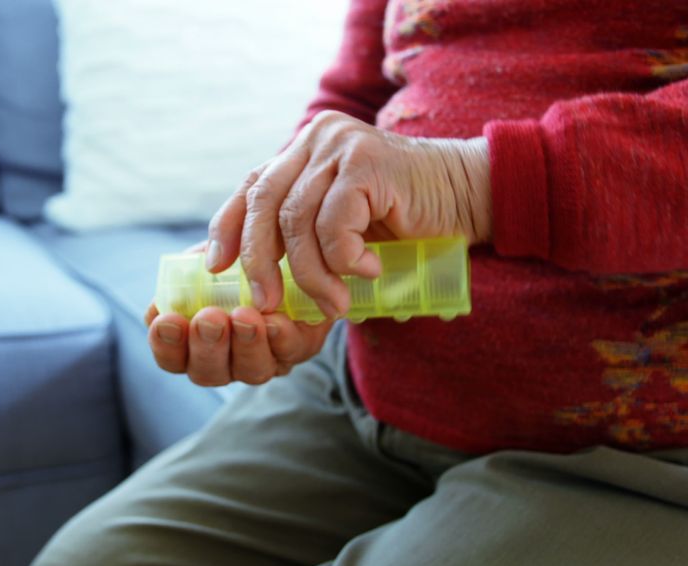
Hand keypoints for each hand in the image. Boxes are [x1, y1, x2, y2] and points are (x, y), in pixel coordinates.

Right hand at [145, 242, 333, 385]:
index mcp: (193, 339)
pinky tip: (275, 320)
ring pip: (252, 370)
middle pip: (208, 373)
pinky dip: (282, 338)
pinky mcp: (300, 347)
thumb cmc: (237, 249)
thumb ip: (190, 265)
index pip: (172, 357)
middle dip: (207, 347)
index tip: (167, 320)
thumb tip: (176, 284)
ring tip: (244, 315)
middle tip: (209, 319)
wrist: (288, 241)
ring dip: (246, 345)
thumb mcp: (209, 249)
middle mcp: (227, 357)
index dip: (166, 346)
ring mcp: (264, 357)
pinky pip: (290, 353)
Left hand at [205, 110, 490, 317]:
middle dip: (259, 259)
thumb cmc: (407, 218)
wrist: (470, 195)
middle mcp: (315, 140)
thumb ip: (307, 235)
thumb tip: (260, 281)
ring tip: (335, 304)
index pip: (251, 187)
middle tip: (268, 302)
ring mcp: (340, 146)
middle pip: (264, 202)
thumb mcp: (345, 225)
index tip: (216, 268)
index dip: (227, 228)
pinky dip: (345, 257)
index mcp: (303, 151)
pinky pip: (334, 222)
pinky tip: (369, 270)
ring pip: (298, 220)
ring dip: (311, 273)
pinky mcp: (366, 162)